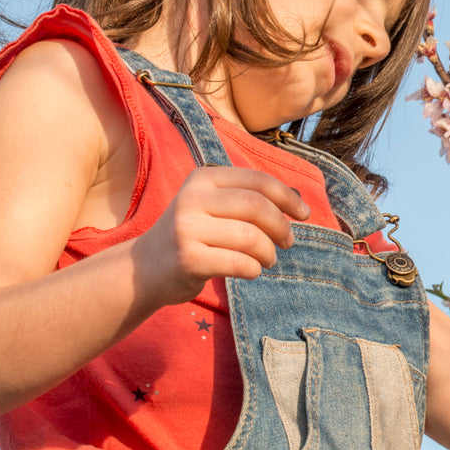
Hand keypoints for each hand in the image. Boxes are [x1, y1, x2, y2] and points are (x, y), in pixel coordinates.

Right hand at [132, 166, 310, 306]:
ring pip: (250, 237)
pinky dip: (254, 269)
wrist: (144, 268)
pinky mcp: (187, 259)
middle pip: (256, 206)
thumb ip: (248, 199)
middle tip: (288, 242)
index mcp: (203, 179)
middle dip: (282, 226)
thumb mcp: (213, 206)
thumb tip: (298, 200)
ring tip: (267, 260)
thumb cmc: (193, 235)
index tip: (304, 214)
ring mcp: (186, 228)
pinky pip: (239, 263)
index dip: (287, 197)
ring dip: (268, 252)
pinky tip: (250, 270)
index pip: (257, 181)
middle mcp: (192, 199)